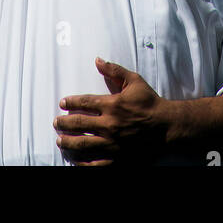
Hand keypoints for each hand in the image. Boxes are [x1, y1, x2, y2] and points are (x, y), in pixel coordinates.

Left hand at [53, 58, 171, 165]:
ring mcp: (112, 143)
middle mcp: (109, 124)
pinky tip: (75, 159)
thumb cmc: (150, 103)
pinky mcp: (118, 158)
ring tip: (61, 141)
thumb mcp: (134, 81)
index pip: (84, 102)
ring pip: (83, 144)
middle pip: (78, 124)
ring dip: (69, 142)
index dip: (70, 102)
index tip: (62, 103)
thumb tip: (97, 60)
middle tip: (56, 123)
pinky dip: (83, 162)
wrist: (166, 127)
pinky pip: (95, 163)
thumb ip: (114, 70)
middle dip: (64, 123)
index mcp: (112, 104)